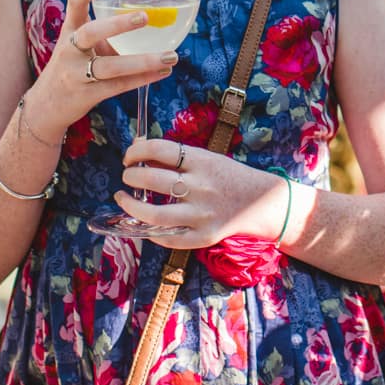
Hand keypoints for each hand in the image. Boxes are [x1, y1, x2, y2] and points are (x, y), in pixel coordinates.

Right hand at [25, 0, 178, 134]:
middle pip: (90, 33)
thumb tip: (152, 23)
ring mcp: (76, 74)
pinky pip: (117, 85)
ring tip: (170, 56)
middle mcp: (69, 51)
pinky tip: (162, 73)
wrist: (46, 106)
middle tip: (145, 17)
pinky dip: (142, 79)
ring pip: (109, 66)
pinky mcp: (86, 95)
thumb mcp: (80, 47)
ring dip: (143, 61)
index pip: (73, 4)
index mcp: (69, 32)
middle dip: (117, 24)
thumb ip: (105, 36)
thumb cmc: (72, 68)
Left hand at [114, 138, 289, 249]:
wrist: (261, 202)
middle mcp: (201, 187)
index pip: (160, 149)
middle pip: (153, 180)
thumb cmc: (227, 176)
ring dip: (131, 206)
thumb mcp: (206, 158)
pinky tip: (143, 224)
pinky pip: (169, 238)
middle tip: (127, 176)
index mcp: (203, 161)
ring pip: (155, 214)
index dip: (137, 151)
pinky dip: (150, 232)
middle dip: (131, 176)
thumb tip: (138, 146)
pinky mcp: (204, 237)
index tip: (129, 156)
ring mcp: (202, 214)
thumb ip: (175, 155)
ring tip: (123, 198)